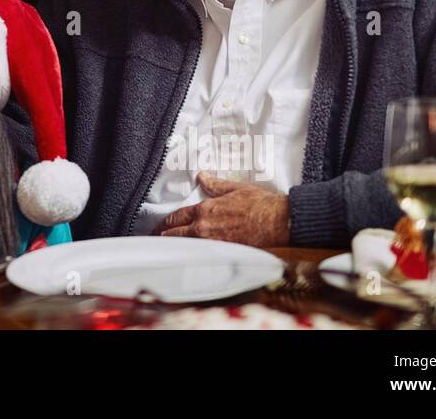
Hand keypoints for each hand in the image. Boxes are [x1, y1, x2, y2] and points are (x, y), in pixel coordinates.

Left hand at [159, 172, 289, 246]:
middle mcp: (204, 228)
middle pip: (175, 235)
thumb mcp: (235, 188)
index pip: (176, 217)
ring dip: (175, 248)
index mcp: (204, 210)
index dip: (166, 222)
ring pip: (185, 247)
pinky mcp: (223, 255)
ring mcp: (212, 243)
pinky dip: (191, 256)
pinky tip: (188, 259)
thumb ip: (215, 184)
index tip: (160, 226)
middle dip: (163, 237)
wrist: (279, 222)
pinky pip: (200, 256)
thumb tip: (202, 176)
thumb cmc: (261, 205)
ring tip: (167, 250)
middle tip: (156, 240)